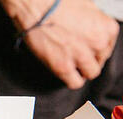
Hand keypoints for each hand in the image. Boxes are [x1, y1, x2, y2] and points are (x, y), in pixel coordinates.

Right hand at [3, 0, 118, 88]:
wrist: (36, 6)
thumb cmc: (56, 2)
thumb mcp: (86, 7)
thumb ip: (94, 22)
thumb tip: (90, 29)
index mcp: (106, 27)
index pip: (108, 47)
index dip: (96, 49)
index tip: (89, 50)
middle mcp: (97, 43)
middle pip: (100, 61)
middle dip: (89, 60)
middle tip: (78, 56)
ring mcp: (81, 56)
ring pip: (90, 73)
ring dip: (82, 71)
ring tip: (72, 65)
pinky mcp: (63, 67)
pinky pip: (75, 83)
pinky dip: (71, 80)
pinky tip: (66, 73)